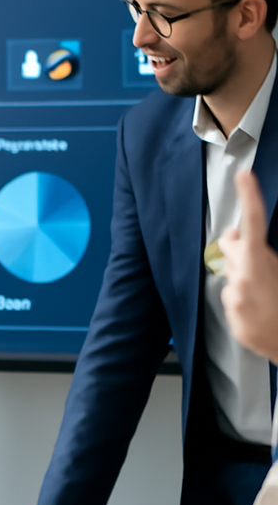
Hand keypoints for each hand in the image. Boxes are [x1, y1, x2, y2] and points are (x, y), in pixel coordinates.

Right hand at [219, 170, 277, 364]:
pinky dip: (249, 285)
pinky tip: (253, 306)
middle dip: (230, 251)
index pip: (252, 221)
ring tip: (243, 300)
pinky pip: (255, 274)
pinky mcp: (276, 279)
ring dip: (240, 272)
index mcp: (254, 264)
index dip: (248, 196)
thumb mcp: (234, 306)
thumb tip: (231, 265)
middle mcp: (266, 262)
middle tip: (230, 270)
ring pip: (246, 260)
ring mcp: (273, 270)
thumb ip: (231, 278)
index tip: (245, 175)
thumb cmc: (264, 329)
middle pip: (240, 243)